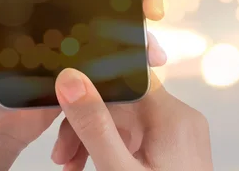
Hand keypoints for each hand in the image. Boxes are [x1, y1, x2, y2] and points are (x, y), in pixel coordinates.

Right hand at [51, 69, 212, 170]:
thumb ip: (94, 126)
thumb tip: (70, 80)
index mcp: (171, 117)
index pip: (125, 77)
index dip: (91, 85)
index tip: (61, 102)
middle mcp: (178, 119)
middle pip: (118, 102)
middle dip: (84, 125)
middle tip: (61, 156)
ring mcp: (175, 135)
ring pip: (121, 120)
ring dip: (91, 140)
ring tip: (69, 167)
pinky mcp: (170, 149)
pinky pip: (132, 137)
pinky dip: (108, 150)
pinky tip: (88, 167)